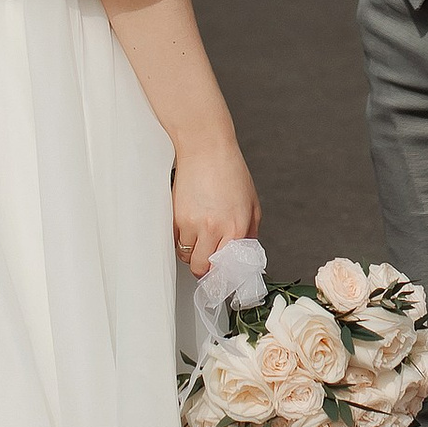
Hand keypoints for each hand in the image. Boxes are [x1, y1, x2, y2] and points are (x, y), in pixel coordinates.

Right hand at [173, 133, 261, 274]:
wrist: (206, 149)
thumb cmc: (230, 173)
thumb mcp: (252, 204)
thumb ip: (250, 233)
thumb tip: (245, 254)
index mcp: (236, 228)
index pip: (227, 268)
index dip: (222, 275)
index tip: (221, 276)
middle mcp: (214, 229)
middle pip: (201, 268)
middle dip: (204, 268)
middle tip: (208, 260)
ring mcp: (192, 224)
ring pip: (186, 256)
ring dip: (192, 251)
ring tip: (200, 235)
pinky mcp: (175, 217)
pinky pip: (176, 240)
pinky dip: (182, 238)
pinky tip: (191, 224)